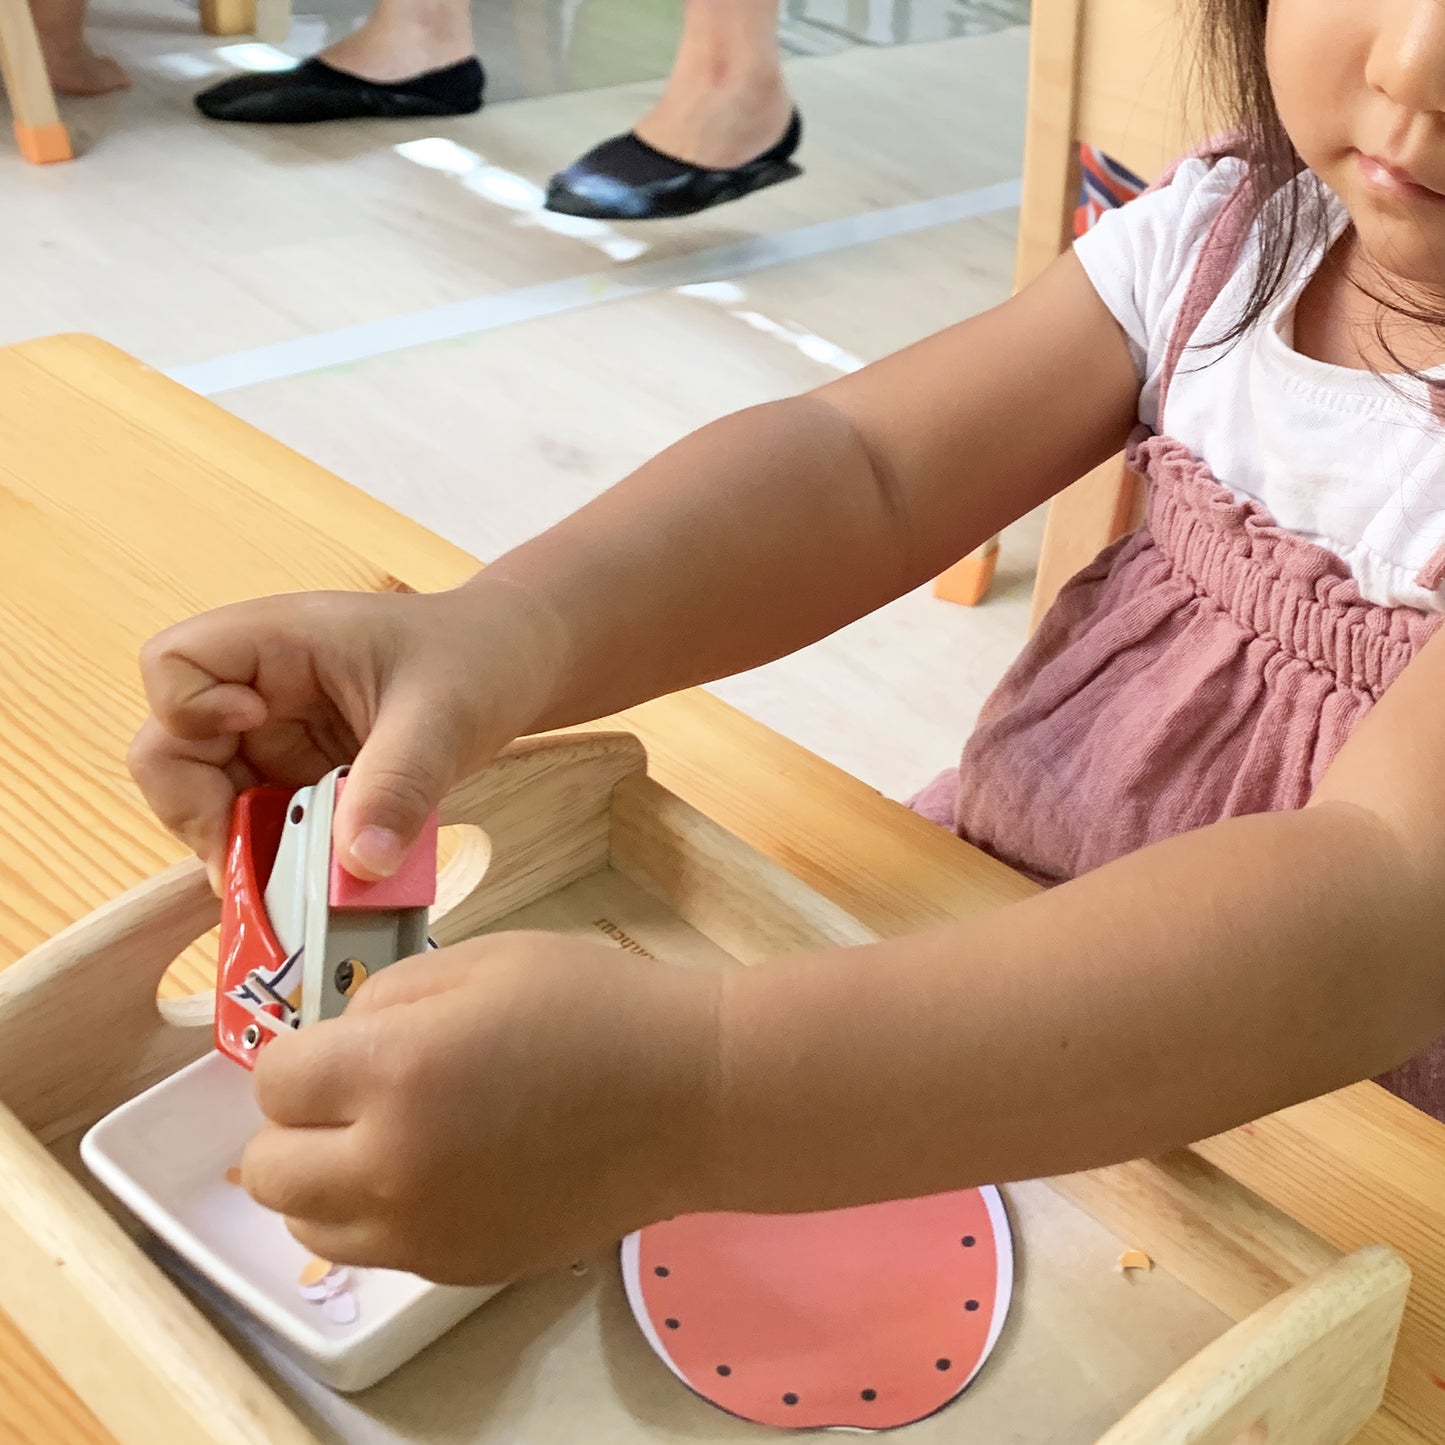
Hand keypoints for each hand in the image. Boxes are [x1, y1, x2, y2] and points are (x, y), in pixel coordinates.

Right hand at [128, 583, 556, 889]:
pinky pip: (263, 827)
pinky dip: (280, 860)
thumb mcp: (444, 715)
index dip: (189, 709)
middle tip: (252, 858)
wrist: (516, 668)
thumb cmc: (477, 660)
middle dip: (201, 810)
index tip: (252, 730)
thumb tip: (361, 866)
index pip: (173, 664)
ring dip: (242, 847)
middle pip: (173, 749)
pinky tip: (319, 883)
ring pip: (211, 801)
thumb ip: (398, 784)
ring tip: (294, 883)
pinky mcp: (301, 782)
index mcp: (278, 642)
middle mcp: (260, 691)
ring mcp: (276, 740)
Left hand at [240, 932, 722, 1284]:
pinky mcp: (461, 1269)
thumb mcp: (484, 959)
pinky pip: (375, 1251)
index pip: (274, 1082)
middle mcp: (393, 1168)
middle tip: (355, 1094)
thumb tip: (338, 1043)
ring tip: (393, 1137)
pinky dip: (382, 1215)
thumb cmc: (596, 1005)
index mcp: (397, 1072)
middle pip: (267, 1170)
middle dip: (296, 1125)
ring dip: (327, 1180)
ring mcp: (427, 1233)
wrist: (693, 1095)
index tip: (346, 1046)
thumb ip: (387, 996)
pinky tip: (443, 1171)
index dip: (304, 1055)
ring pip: (308, 1226)